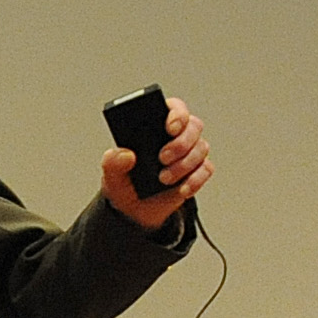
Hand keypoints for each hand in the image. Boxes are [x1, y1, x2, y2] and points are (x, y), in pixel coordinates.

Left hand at [101, 96, 211, 231]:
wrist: (133, 210)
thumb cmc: (124, 183)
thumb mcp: (112, 174)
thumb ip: (112, 162)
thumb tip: (126, 154)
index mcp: (155, 126)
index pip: (174, 108)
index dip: (177, 114)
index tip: (170, 128)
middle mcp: (177, 135)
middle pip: (194, 126)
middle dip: (181, 143)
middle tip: (162, 158)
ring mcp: (190, 153)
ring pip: (201, 148)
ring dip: (184, 164)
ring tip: (163, 179)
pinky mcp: (198, 171)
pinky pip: (206, 169)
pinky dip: (195, 180)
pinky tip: (182, 189)